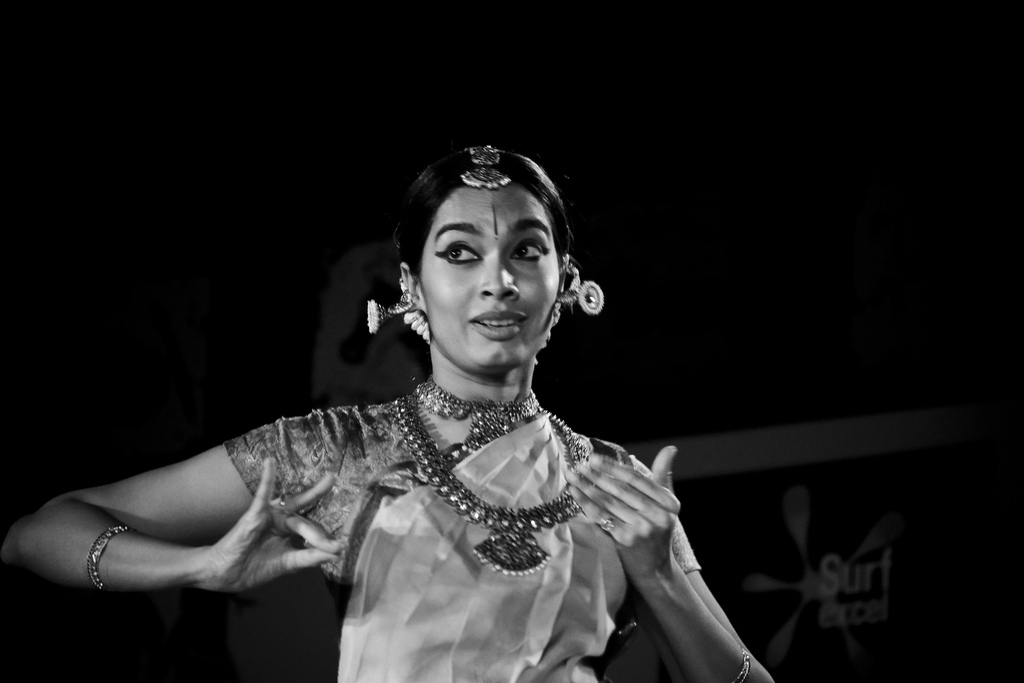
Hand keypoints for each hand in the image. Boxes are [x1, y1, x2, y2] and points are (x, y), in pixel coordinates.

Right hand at [199, 459, 342, 591]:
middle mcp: (284, 521)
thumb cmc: (253, 568)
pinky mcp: (254, 515)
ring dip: (308, 526)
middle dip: (320, 536)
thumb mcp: (287, 564)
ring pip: (295, 514)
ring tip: (323, 509)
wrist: (224, 575)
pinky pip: (262, 493)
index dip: (329, 537)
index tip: (345, 545)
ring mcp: (270, 516)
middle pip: (308, 523)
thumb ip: (310, 557)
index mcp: (291, 533)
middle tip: (338, 545)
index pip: (315, 529)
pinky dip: (267, 478)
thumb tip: (337, 552)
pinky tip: (270, 462)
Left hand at [566, 446, 680, 579]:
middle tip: (579, 465)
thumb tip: (670, 448)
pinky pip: (602, 517)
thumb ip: (662, 475)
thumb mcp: (665, 505)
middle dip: (597, 475)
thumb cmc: (656, 531)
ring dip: (588, 487)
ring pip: (609, 502)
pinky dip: (586, 504)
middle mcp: (658, 515)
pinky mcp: (627, 540)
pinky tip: (575, 494)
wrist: (654, 569)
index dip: (614, 467)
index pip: (637, 479)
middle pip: (621, 490)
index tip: (594, 458)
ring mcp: (643, 529)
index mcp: (669, 503)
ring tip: (573, 477)